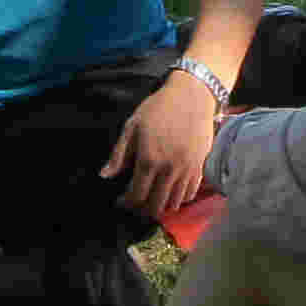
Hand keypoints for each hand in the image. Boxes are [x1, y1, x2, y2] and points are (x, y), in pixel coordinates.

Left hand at [103, 68, 219, 218]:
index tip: (121, 201)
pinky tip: (171, 193)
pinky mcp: (200, 167)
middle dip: (142, 209)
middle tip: (136, 204)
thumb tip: (105, 176)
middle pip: (155, 205)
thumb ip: (119, 154)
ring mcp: (186, 171)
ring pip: (174, 203)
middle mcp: (168, 170)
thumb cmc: (159, 108)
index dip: (126, 203)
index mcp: (148, 160)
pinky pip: (190, 194)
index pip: (136, 195)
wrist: (192, 96)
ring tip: (152, 199)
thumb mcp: (132, 126)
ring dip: (161, 206)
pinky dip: (180, 199)